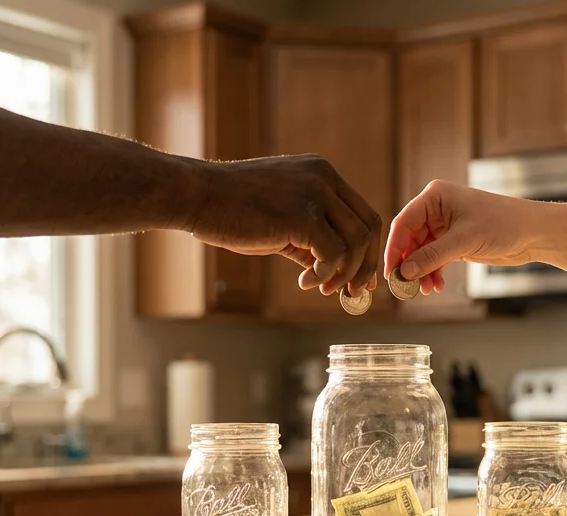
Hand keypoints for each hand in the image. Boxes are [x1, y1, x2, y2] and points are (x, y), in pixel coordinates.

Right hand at [186, 155, 381, 295]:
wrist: (197, 196)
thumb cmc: (232, 209)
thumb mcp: (281, 218)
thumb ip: (311, 237)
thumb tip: (335, 270)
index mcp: (322, 174)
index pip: (362, 212)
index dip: (367, 249)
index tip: (358, 277)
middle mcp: (324, 178)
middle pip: (369, 226)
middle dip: (366, 264)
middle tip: (353, 292)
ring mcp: (315, 194)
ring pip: (356, 241)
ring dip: (345, 273)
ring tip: (323, 288)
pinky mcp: (303, 216)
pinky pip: (333, 253)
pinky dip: (325, 273)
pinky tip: (305, 281)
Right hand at [384, 181, 534, 294]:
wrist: (532, 233)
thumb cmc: (504, 223)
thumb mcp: (464, 240)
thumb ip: (432, 256)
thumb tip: (406, 271)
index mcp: (435, 197)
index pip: (403, 223)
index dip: (394, 248)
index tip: (390, 271)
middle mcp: (436, 209)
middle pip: (409, 239)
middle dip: (409, 264)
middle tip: (405, 286)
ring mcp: (445, 226)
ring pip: (421, 252)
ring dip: (421, 272)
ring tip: (424, 289)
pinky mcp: (454, 242)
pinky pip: (434, 259)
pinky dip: (433, 273)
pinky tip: (435, 285)